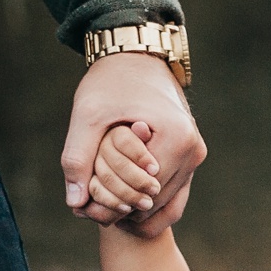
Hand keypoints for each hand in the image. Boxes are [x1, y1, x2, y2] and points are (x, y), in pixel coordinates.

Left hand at [62, 49, 206, 237]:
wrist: (137, 57)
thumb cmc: (110, 82)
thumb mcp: (87, 115)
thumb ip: (78, 157)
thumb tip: (74, 203)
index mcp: (176, 139)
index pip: (144, 194)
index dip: (113, 205)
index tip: (86, 208)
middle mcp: (193, 150)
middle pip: (157, 202)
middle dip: (123, 209)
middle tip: (90, 213)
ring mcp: (195, 154)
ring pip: (166, 203)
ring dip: (135, 209)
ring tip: (102, 209)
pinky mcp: (191, 156)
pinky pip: (173, 195)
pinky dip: (148, 204)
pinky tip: (120, 203)